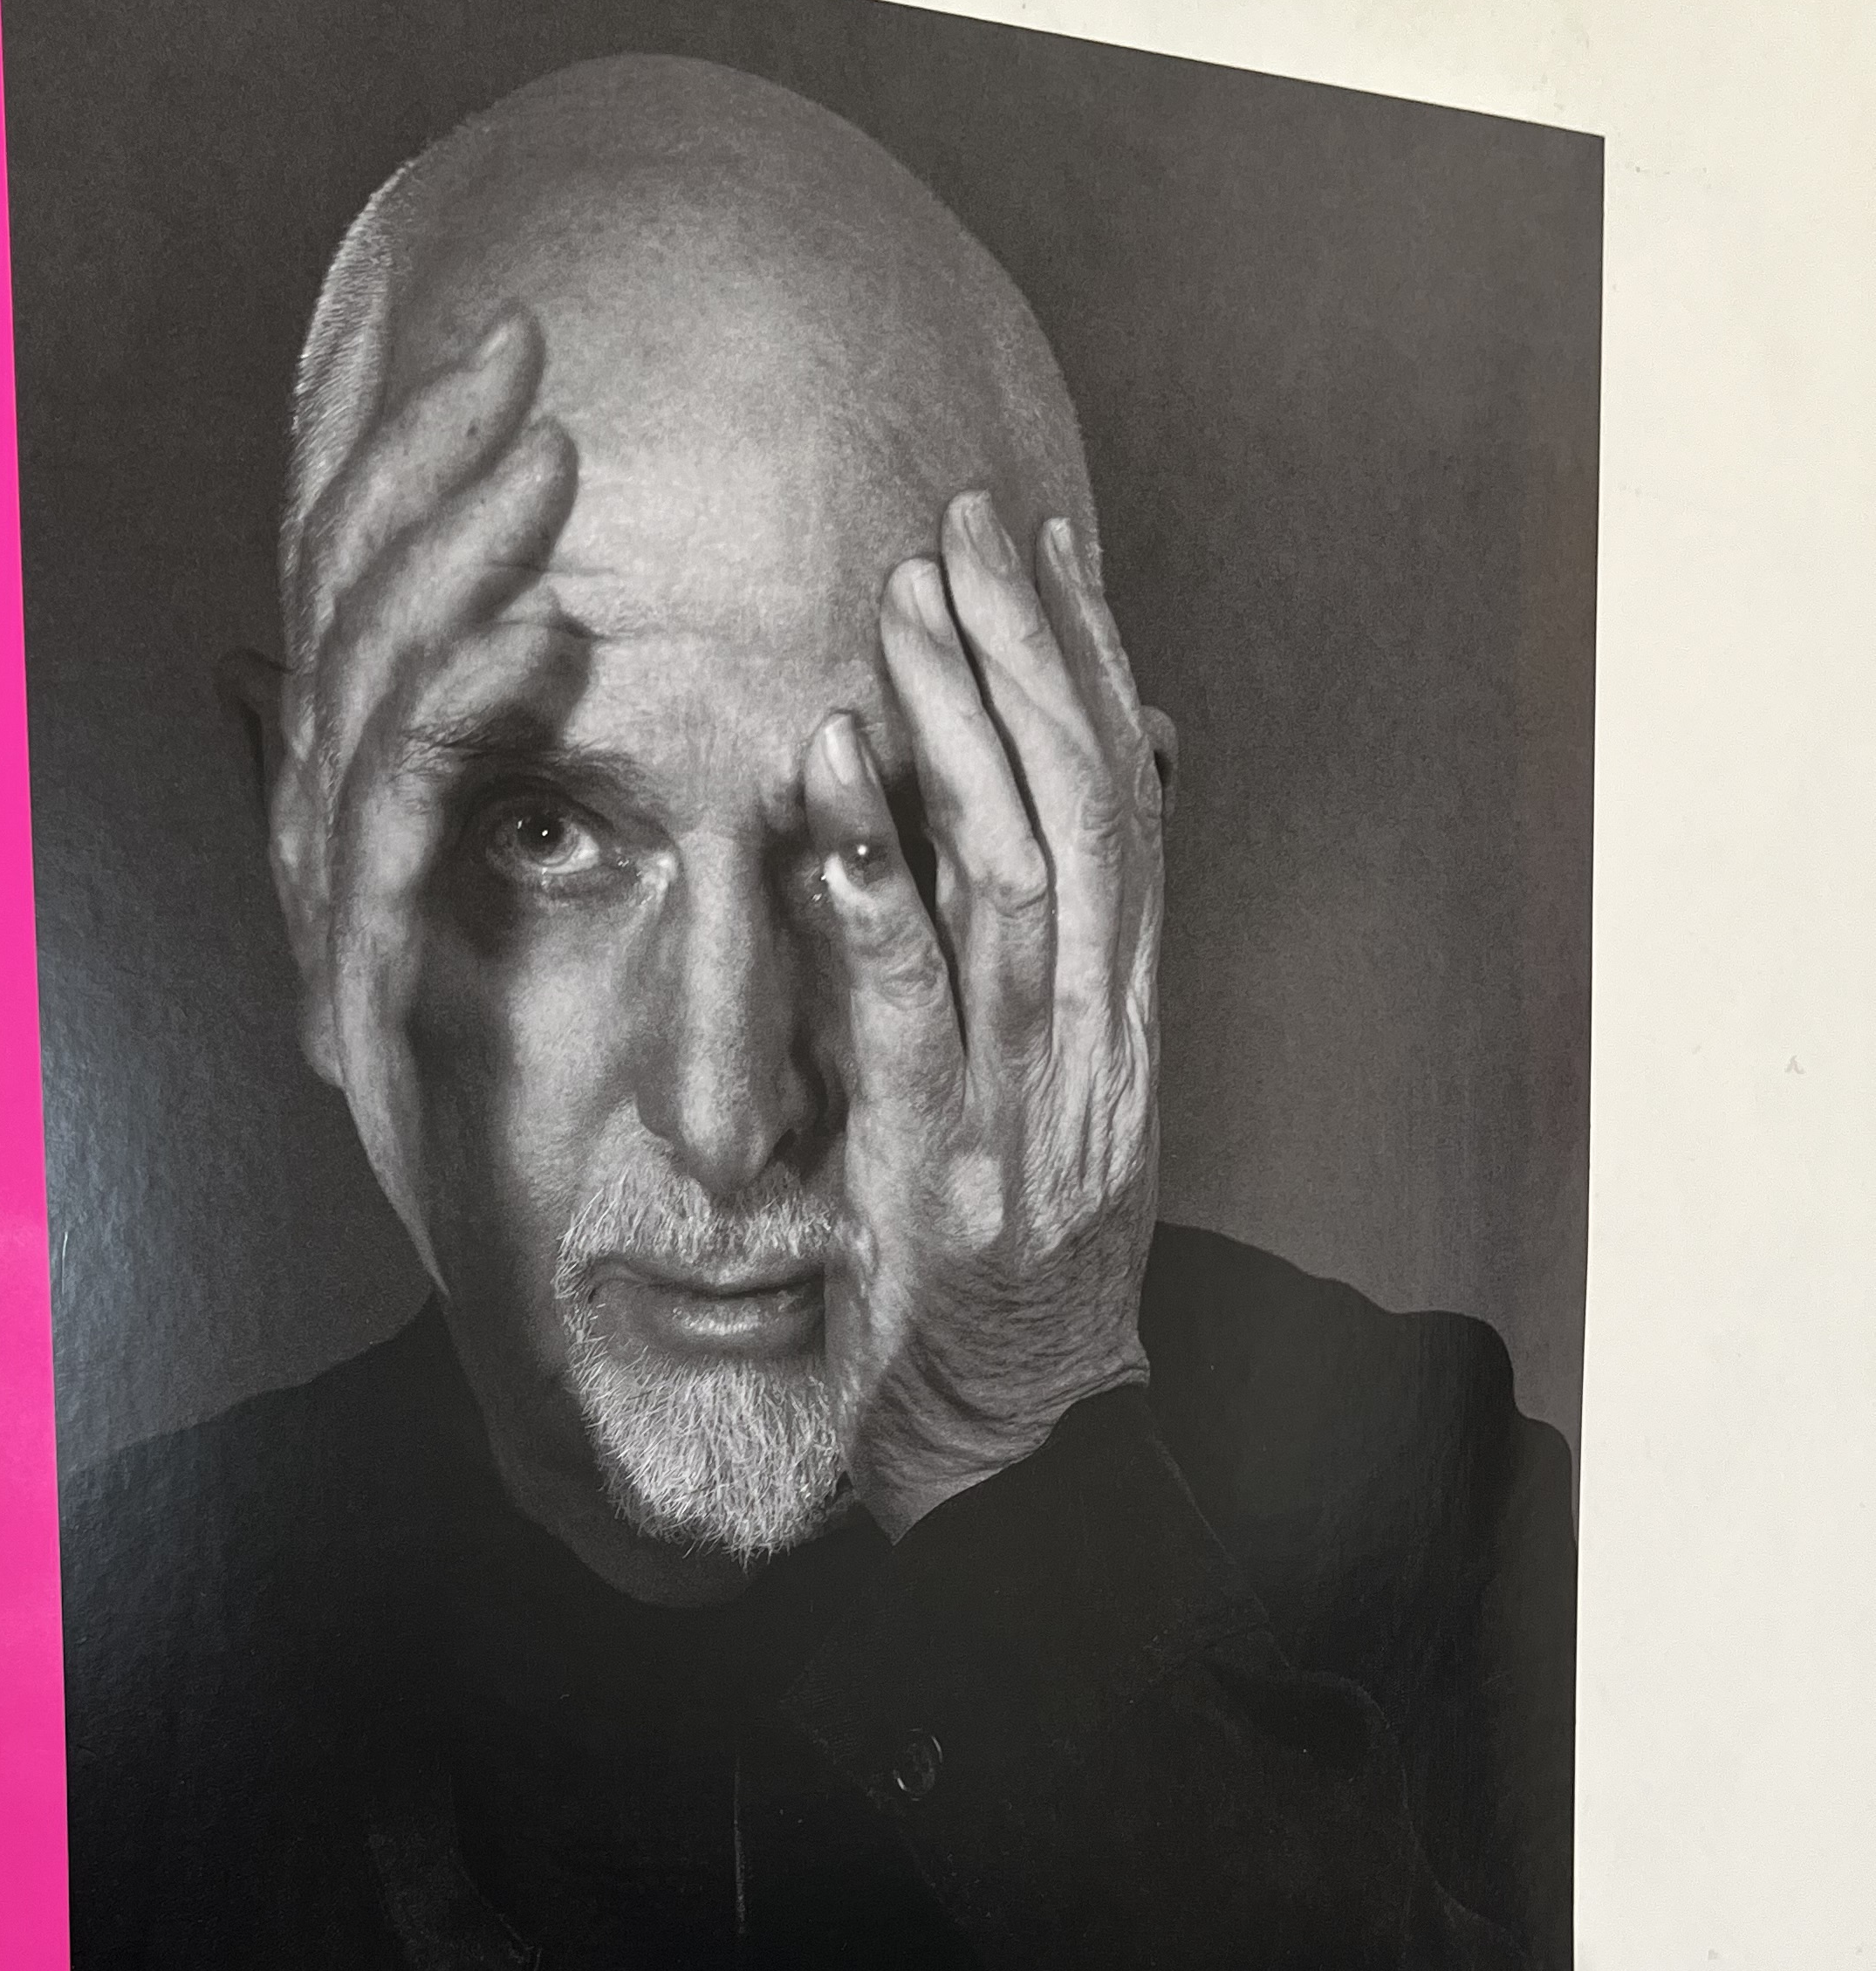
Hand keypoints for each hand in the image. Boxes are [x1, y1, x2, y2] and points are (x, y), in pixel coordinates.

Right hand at [268, 307, 578, 1230]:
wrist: (563, 1338)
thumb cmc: (578, 1137)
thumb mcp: (548, 928)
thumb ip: (463, 796)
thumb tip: (295, 659)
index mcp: (364, 821)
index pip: (366, 604)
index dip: (417, 470)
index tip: (517, 355)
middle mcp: (329, 862)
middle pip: (342, 625)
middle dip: (421, 475)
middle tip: (516, 359)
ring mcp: (335, 933)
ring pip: (361, 701)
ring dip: (446, 568)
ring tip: (538, 463)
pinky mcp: (362, 1006)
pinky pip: (393, 829)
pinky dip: (454, 716)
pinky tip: (530, 634)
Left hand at [805, 490, 1164, 1538]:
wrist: (1015, 1439)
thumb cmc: (1014, 1252)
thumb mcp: (1062, 1080)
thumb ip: (1077, 934)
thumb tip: (1140, 757)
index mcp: (1126, 1009)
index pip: (1129, 798)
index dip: (1089, 659)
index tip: (1040, 539)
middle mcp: (1099, 1040)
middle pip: (1090, 809)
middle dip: (1028, 657)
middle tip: (958, 530)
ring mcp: (1034, 1107)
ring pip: (1022, 880)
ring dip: (961, 740)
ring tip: (899, 620)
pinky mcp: (950, 1174)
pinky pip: (917, 1015)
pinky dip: (876, 899)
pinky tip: (829, 801)